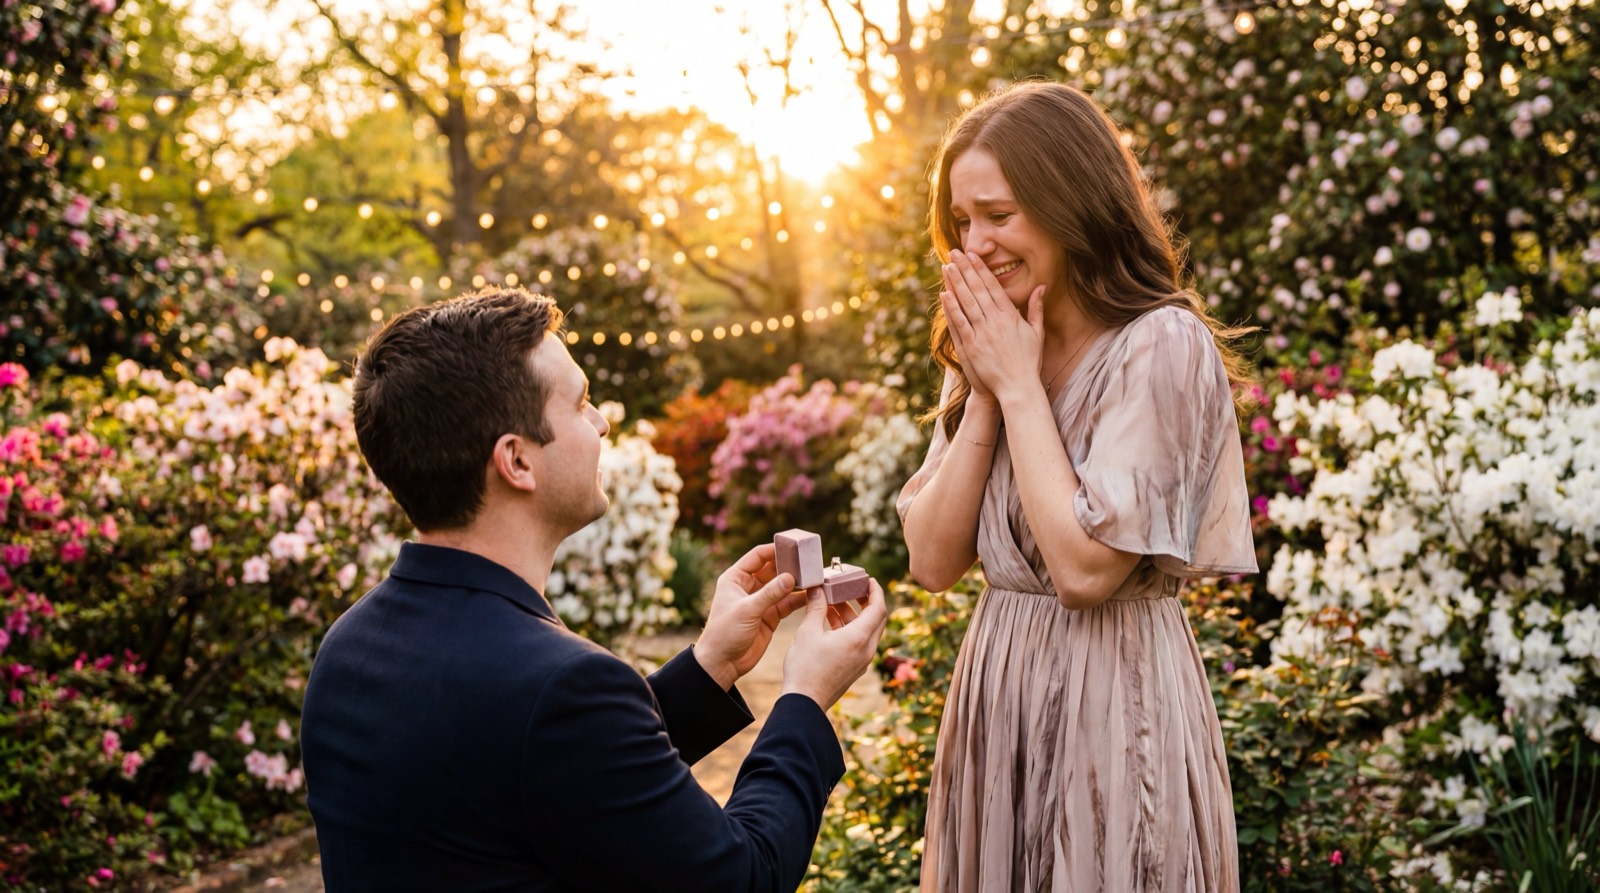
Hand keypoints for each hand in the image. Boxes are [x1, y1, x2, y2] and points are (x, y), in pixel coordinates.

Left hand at [694, 543, 806, 689]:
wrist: (723, 663)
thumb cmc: (725, 633)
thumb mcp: (747, 610)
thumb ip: (770, 593)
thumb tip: (791, 577)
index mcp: (735, 578)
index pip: (757, 556)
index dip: (774, 550)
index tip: (794, 547)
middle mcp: (748, 587)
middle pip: (773, 569)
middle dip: (790, 566)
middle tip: (809, 562)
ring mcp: (761, 601)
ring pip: (782, 586)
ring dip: (797, 582)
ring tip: (815, 577)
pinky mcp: (770, 616)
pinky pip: (787, 603)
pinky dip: (799, 599)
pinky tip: (813, 595)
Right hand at [780, 579, 886, 710]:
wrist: (805, 703)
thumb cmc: (805, 667)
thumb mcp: (807, 632)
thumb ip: (815, 607)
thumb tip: (817, 588)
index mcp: (859, 638)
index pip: (879, 608)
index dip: (876, 591)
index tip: (868, 580)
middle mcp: (866, 650)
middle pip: (876, 619)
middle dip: (866, 601)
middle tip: (852, 588)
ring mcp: (862, 661)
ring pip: (866, 631)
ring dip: (853, 615)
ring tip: (832, 603)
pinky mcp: (854, 669)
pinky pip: (859, 643)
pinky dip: (849, 629)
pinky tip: (829, 622)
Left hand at [941, 249, 1045, 404]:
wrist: (1019, 387)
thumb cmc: (1029, 362)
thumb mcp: (1037, 333)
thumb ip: (1036, 308)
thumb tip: (1041, 287)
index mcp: (1011, 316)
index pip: (993, 287)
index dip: (981, 269)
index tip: (972, 256)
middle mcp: (996, 321)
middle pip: (977, 290)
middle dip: (965, 269)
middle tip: (955, 252)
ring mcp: (983, 334)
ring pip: (966, 302)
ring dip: (956, 283)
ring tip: (947, 266)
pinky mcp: (972, 347)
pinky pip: (959, 323)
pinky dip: (951, 308)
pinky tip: (944, 293)